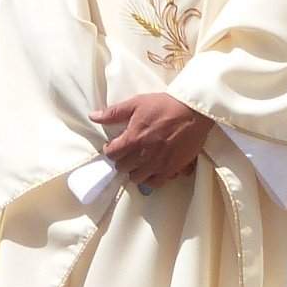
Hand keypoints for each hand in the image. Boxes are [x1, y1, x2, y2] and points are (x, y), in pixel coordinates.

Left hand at [89, 91, 213, 190]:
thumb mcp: (136, 103)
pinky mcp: (173, 168)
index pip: (112, 154)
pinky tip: (153, 169)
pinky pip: (156, 183)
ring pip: (137, 178)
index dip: (110, 150)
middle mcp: (144, 155)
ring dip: (135, 171)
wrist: (193, 112)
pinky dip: (152, 178)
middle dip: (122, 160)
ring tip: (139, 162)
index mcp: (133, 139)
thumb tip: (93, 116)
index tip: (114, 145)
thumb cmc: (164, 105)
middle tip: (127, 152)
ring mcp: (159, 164)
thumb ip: (113, 113)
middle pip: (123, 168)